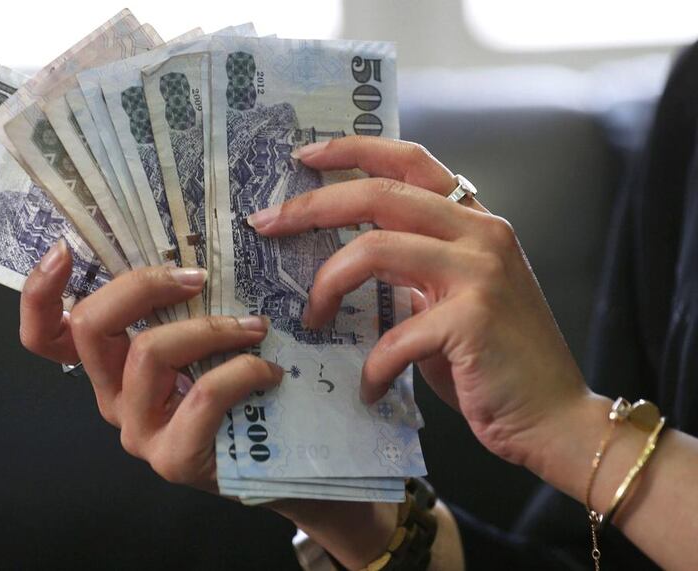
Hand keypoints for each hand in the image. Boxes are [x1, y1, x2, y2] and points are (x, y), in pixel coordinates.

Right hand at [18, 241, 404, 568]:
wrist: (263, 464)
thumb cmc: (231, 394)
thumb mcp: (196, 345)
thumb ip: (178, 312)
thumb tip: (193, 260)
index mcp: (109, 366)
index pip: (47, 335)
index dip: (41, 292)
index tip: (64, 249)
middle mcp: (110, 397)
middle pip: (92, 327)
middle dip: (144, 286)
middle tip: (198, 278)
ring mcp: (137, 430)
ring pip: (150, 352)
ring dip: (210, 327)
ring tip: (254, 329)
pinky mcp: (171, 456)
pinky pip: (203, 392)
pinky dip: (243, 370)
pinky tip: (269, 372)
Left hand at [248, 135, 588, 470]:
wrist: (553, 416)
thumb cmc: (494, 360)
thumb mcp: (452, 296)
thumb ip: (414, 267)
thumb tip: (347, 259)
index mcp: (475, 221)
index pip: (410, 160)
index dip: (353, 149)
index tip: (304, 156)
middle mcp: (482, 233)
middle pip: (380, 193)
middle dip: (312, 206)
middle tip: (266, 223)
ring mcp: (480, 273)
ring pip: (375, 248)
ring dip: (327, 285)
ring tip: (311, 319)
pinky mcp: (472, 320)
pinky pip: (394, 335)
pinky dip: (372, 366)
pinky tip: (369, 387)